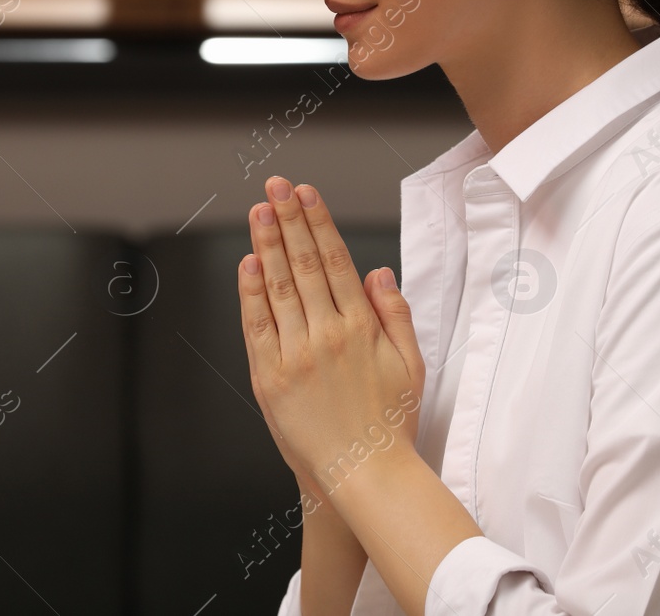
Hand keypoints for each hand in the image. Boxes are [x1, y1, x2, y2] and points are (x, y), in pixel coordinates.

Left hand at [238, 175, 425, 499]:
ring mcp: (295, 355)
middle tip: (275, 185)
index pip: (336, 260)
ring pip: (279, 286)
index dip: (318, 221)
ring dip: (268, 244)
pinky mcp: (270, 378)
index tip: (305, 193)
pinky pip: (257, 326)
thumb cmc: (391, 422)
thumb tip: (377, 272)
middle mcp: (326, 335)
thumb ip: (394, 314)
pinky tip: (249, 263)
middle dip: (288, 219)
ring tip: (259, 210)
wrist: (364, 474)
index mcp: (361, 327)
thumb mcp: (411, 364)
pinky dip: (251, 291)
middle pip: (304, 263)